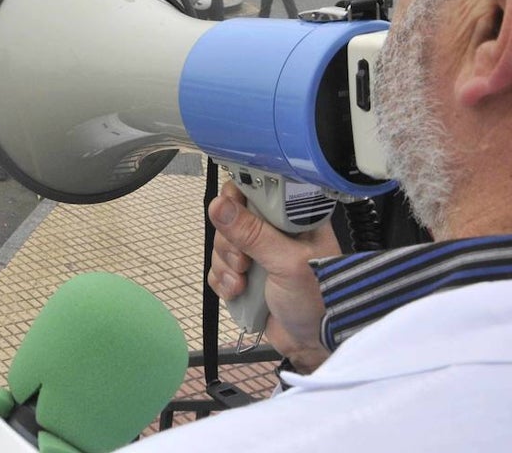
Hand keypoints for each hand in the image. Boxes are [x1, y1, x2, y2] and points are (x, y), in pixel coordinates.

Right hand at [207, 180, 338, 372]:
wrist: (316, 345)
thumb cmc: (318, 300)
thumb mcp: (287, 263)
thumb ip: (253, 233)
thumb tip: (218, 206)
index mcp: (293, 219)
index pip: (258, 191)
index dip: (239, 198)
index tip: (231, 212)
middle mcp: (274, 232)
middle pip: (231, 219)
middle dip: (229, 242)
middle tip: (244, 261)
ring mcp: (259, 255)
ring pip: (222, 245)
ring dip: (225, 266)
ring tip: (243, 284)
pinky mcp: (246, 277)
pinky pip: (218, 269)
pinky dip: (222, 281)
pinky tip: (237, 292)